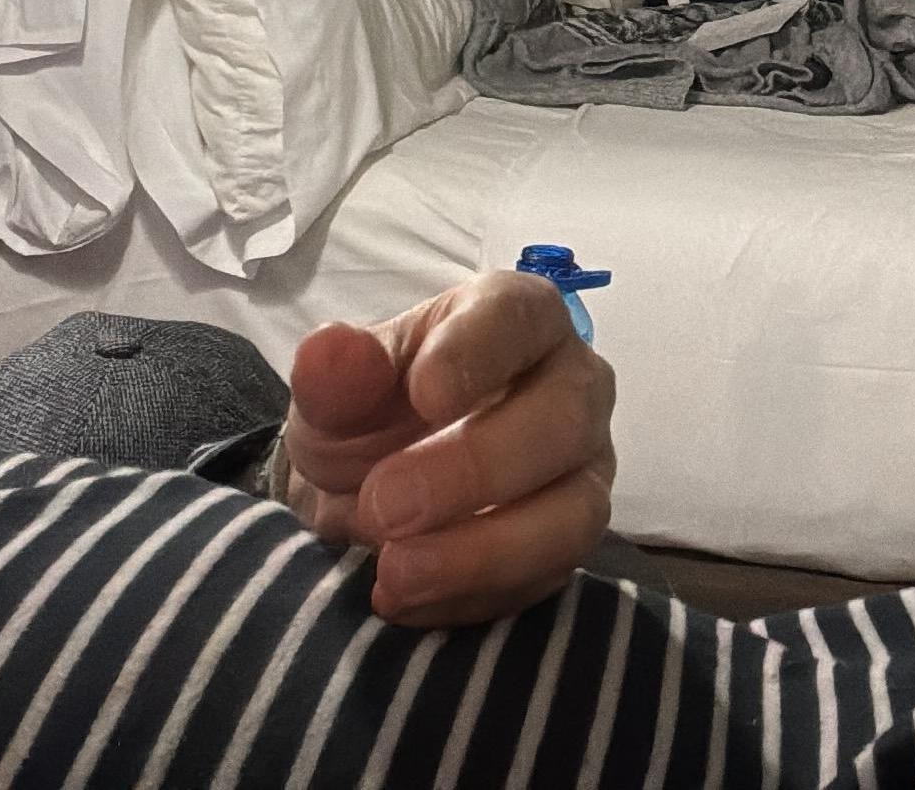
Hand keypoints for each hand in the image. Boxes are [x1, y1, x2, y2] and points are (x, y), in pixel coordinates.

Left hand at [279, 271, 616, 625]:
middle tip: (384, 506)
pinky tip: (407, 598)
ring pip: (575, 512)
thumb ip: (334, 375)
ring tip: (395, 572)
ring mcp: (583, 470)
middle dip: (475, 469)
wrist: (374, 492)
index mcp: (517, 319)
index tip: (425, 395)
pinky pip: (547, 578)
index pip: (521, 317)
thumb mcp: (335, 394)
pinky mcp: (571, 545)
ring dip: (483, 551)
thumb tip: (332, 350)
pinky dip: (474, 594)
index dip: (479, 354)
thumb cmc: (371, 417)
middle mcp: (572, 387)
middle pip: (564, 420)